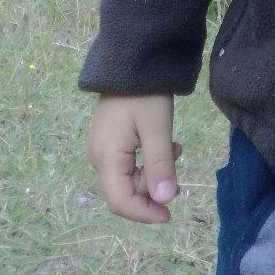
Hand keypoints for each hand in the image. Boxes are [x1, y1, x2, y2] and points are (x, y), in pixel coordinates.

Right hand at [86, 92, 182, 222]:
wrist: (132, 60)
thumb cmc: (144, 93)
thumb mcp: (158, 128)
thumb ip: (160, 165)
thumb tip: (165, 201)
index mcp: (106, 157)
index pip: (120, 201)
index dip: (144, 213)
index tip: (169, 215)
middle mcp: (98, 157)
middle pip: (125, 190)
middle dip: (153, 186)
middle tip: (177, 162)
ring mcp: (102, 148)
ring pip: (129, 177)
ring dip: (154, 170)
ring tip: (175, 147)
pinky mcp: (109, 140)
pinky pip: (128, 163)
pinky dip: (148, 160)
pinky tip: (166, 144)